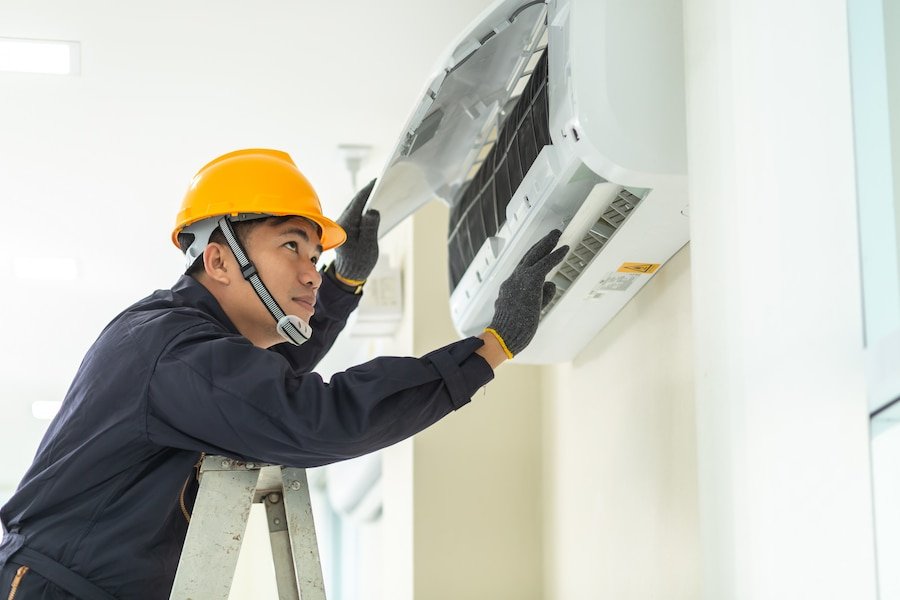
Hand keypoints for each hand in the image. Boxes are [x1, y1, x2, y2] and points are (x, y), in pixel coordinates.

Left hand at [333, 179, 379, 282]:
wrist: (350, 273)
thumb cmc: (360, 261)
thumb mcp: (368, 246)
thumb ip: (370, 228)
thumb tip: (373, 211)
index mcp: (346, 226)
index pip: (357, 203)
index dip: (367, 191)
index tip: (377, 181)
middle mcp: (342, 222)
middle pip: (355, 202)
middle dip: (367, 192)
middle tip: (380, 183)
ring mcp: (342, 224)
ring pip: (354, 206)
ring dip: (365, 199)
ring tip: (378, 191)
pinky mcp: (346, 226)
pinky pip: (355, 212)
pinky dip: (363, 207)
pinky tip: (372, 204)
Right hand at [485, 229, 567, 357]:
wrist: (504, 336)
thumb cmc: (513, 329)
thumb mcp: (527, 311)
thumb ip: (539, 296)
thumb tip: (551, 284)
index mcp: (509, 287)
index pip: (523, 269)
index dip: (533, 259)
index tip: (541, 251)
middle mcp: (513, 279)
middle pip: (528, 257)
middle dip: (540, 245)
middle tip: (551, 235)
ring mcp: (520, 279)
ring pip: (535, 255)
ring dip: (547, 243)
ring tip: (557, 234)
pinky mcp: (531, 281)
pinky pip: (545, 264)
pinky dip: (555, 255)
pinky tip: (564, 248)